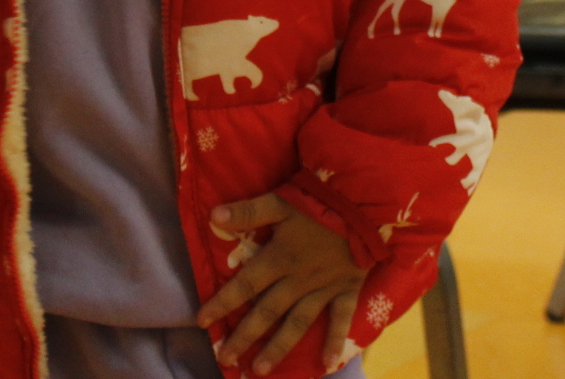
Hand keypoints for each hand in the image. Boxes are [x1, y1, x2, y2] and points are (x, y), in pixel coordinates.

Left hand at [198, 193, 368, 374]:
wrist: (362, 204)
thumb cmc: (318, 202)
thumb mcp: (280, 202)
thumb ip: (248, 211)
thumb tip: (213, 216)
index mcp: (278, 259)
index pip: (244, 285)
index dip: (222, 303)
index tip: (202, 322)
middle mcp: (297, 280)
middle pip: (266, 313)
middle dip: (244, 337)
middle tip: (225, 360)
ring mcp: (323, 289)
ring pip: (296, 324)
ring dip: (278, 348)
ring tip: (259, 370)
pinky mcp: (346, 291)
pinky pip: (340, 320)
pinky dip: (334, 341)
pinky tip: (327, 364)